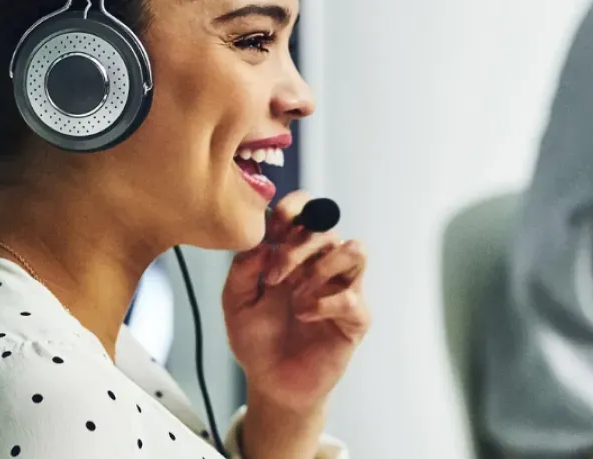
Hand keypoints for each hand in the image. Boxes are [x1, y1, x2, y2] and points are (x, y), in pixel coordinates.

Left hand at [223, 191, 370, 413]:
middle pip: (327, 228)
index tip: (272, 228)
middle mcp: (323, 265)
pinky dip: (323, 304)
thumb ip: (242, 270)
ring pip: (354, 250)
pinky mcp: (355, 318)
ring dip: (321, 267)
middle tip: (274, 275)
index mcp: (297, 254)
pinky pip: (351, 297)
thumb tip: (261, 245)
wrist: (271, 383)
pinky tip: (304, 315)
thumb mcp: (236, 302)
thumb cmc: (258, 340)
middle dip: (296, 247)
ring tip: (297, 294)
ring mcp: (343, 289)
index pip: (308, 211)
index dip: (294, 208)